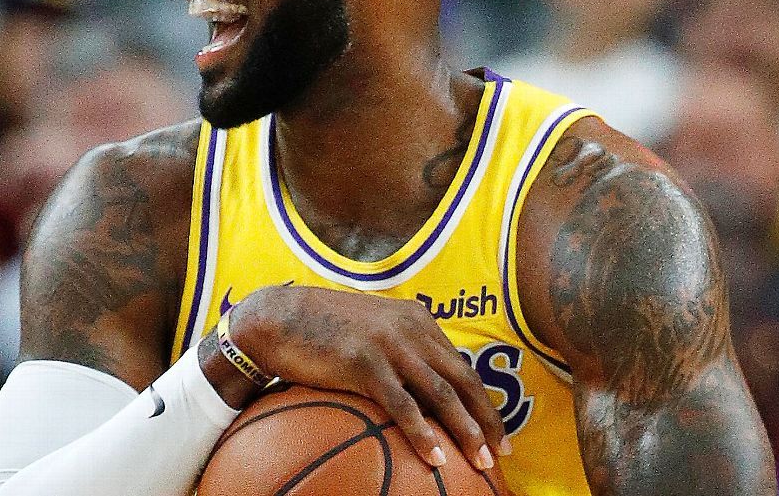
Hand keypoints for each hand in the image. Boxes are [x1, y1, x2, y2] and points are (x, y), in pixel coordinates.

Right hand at [216, 285, 508, 469]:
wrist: (277, 318)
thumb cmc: (320, 330)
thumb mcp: (370, 329)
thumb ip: (398, 348)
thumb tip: (418, 388)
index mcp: (416, 319)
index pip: (460, 365)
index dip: (483, 400)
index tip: (497, 431)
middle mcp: (410, 329)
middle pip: (462, 379)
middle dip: (486, 419)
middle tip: (501, 452)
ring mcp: (388, 345)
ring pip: (441, 394)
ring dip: (465, 431)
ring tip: (480, 461)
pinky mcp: (365, 363)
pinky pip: (403, 406)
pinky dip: (423, 434)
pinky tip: (436, 458)